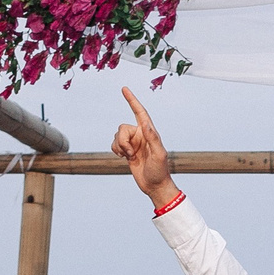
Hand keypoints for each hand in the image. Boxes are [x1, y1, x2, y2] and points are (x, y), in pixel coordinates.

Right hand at [112, 87, 179, 209]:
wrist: (155, 186)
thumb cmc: (160, 171)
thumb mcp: (159, 154)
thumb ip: (153, 138)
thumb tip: (146, 124)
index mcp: (150, 132)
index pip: (140, 112)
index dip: (132, 100)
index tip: (124, 89)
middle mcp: (141, 134)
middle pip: (122, 127)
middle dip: (122, 141)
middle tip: (131, 154)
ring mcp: (133, 142)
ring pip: (116, 135)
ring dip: (120, 147)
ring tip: (130, 157)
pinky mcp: (127, 150)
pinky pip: (114, 144)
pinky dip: (116, 150)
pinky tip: (125, 158)